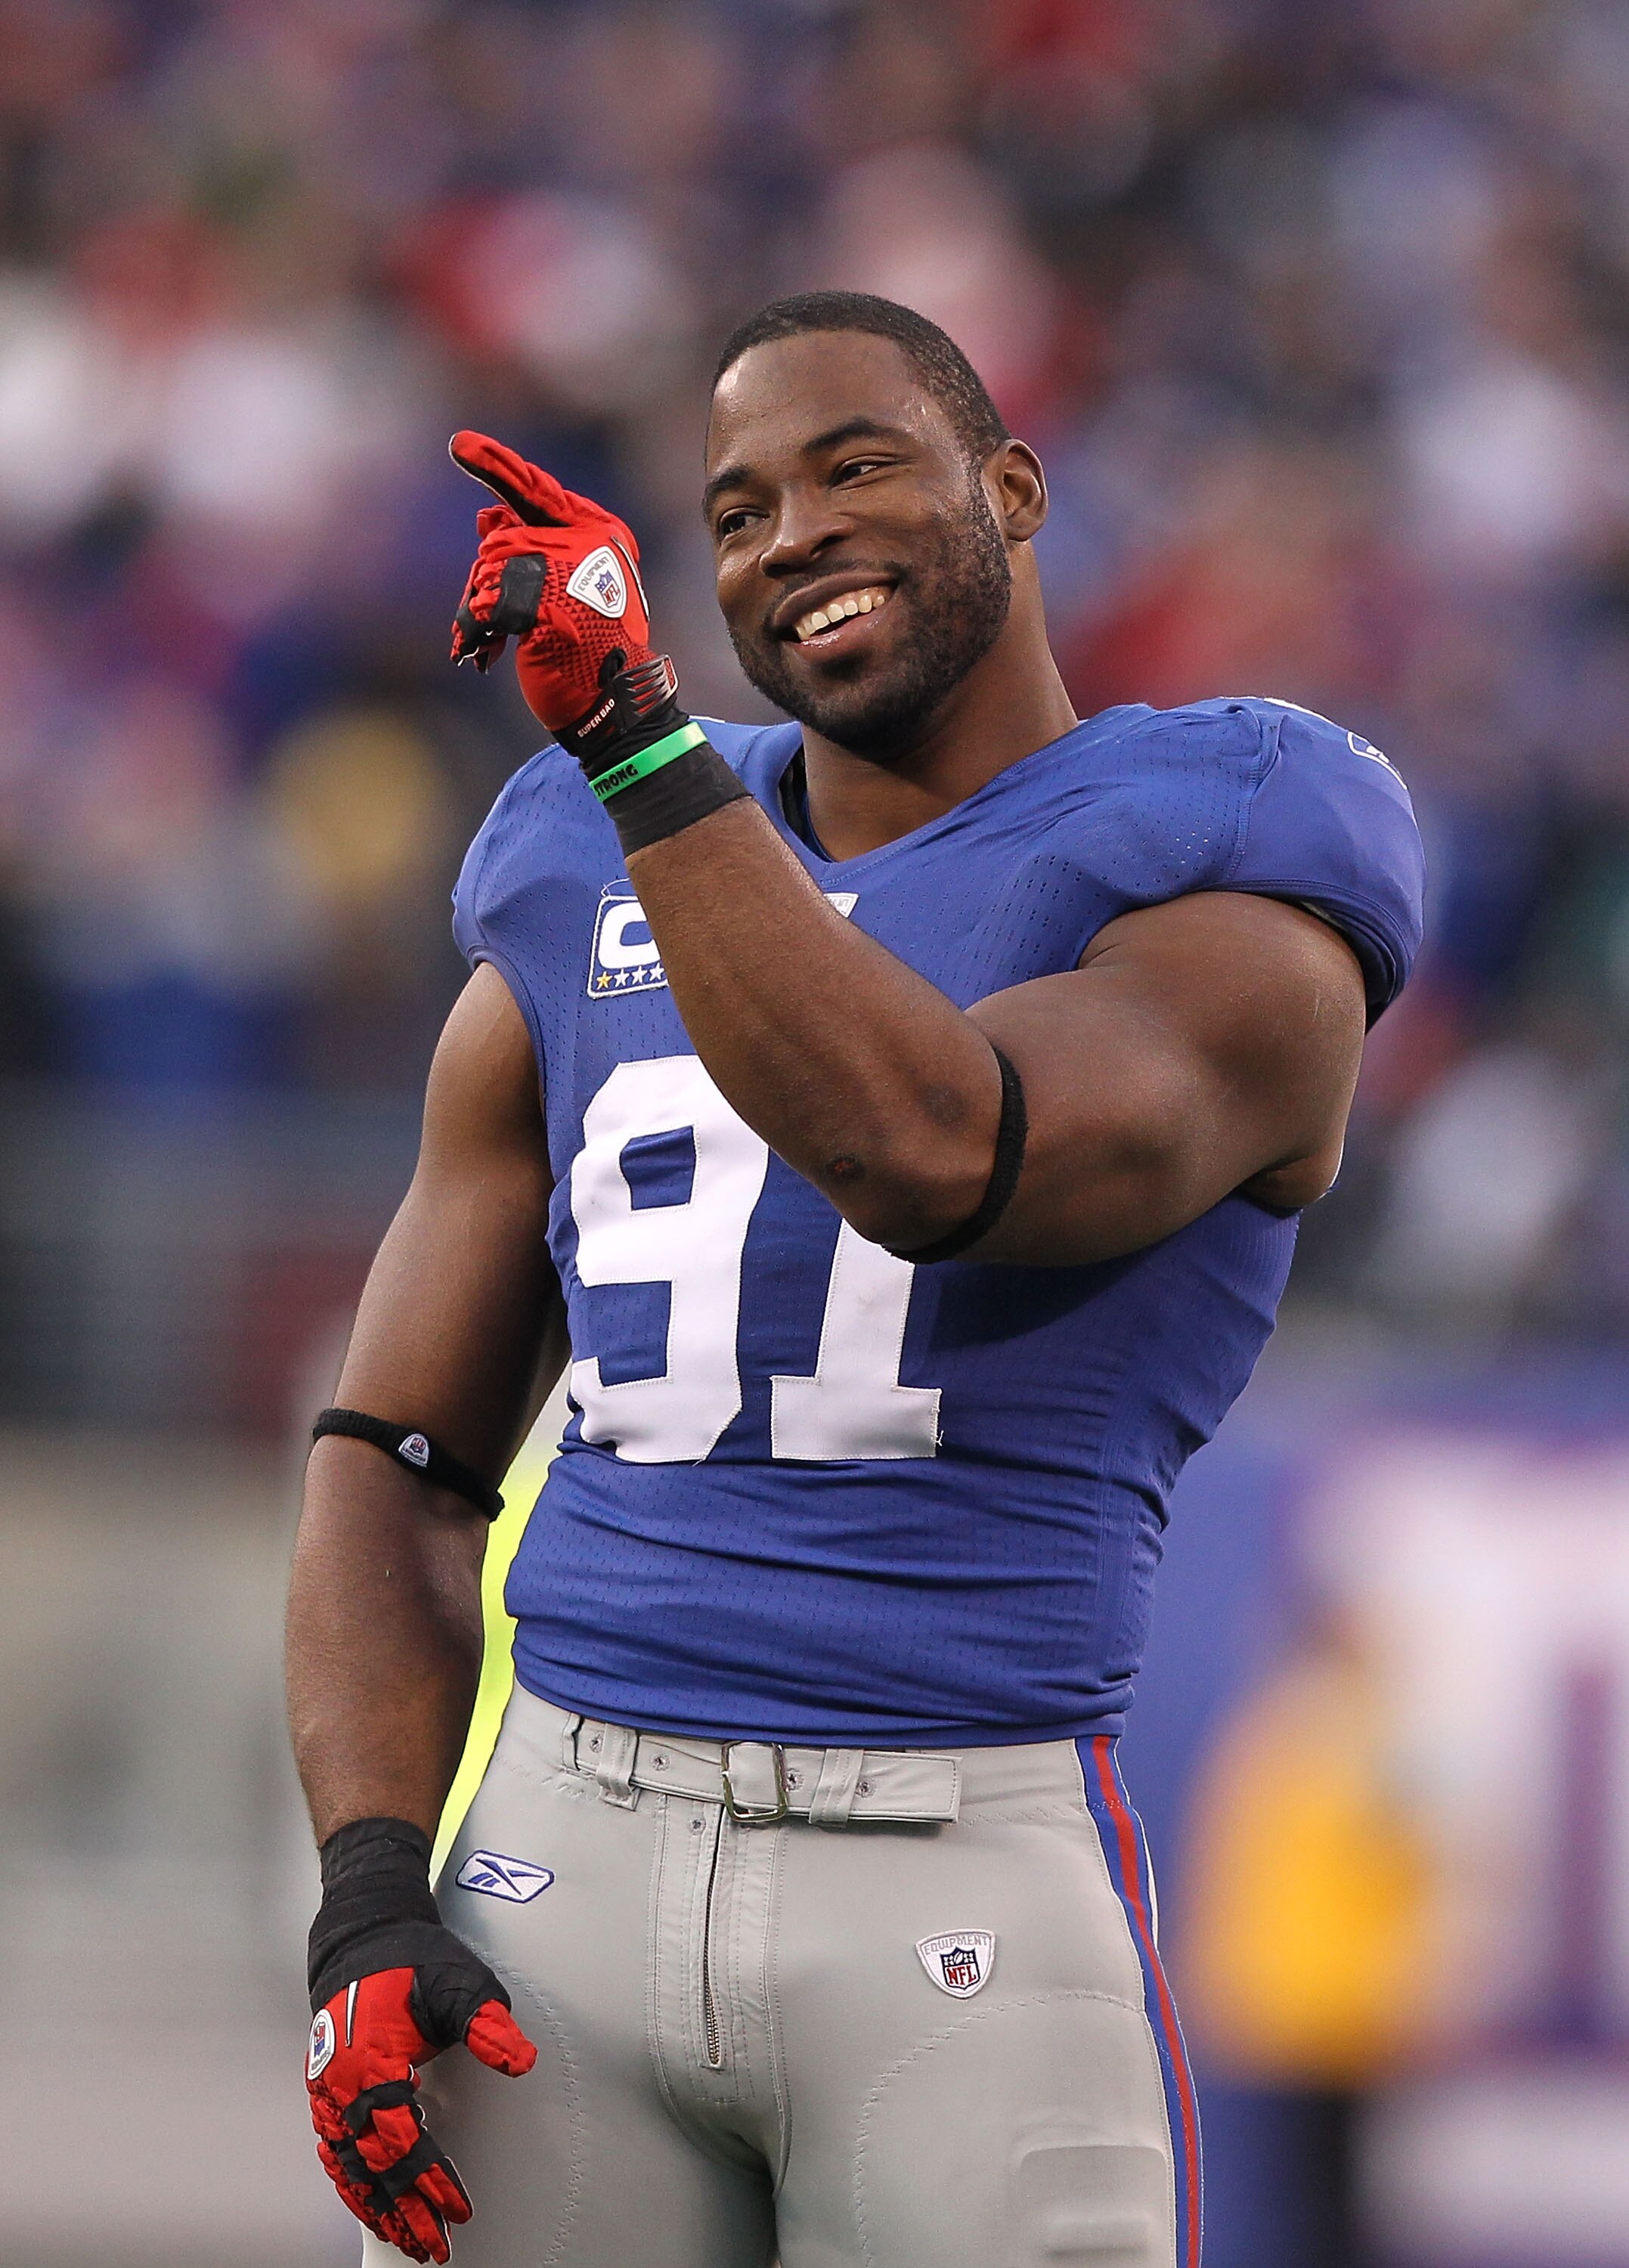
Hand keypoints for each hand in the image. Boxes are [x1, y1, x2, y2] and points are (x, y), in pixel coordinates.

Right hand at [306, 1819, 536, 2263]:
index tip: (458, 2209)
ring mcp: (328, 2091)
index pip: (402, 2141)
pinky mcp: (326, 2091)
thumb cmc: (413, 1960)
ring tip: (405, 2240)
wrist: (363, 1936)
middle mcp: (340, 2086)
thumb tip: (522, 2061)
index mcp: (370, 2063)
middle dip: (404, 2211)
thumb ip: (487, 2025)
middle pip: (371, 2167)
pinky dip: (352, 2183)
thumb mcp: (460, 1983)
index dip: (429, 2180)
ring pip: (346, 2167)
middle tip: (435, 2248)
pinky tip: (371, 2205)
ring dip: (375, 2207)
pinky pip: (334, 2151)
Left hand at [449, 429, 655, 732]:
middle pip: (503, 538)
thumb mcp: (557, 593)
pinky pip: (488, 603)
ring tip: (484, 646)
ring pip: (492, 567)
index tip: (459, 443)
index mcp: (600, 533)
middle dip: (483, 582)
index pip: (538, 492)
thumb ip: (529, 552)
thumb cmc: (586, 652)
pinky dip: (475, 631)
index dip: (498, 468)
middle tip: (480, 623)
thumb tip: (486, 516)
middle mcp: (591, 542)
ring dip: (476, 611)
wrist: (614, 707)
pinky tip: (481, 656)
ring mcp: (574, 570)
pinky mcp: (551, 603)